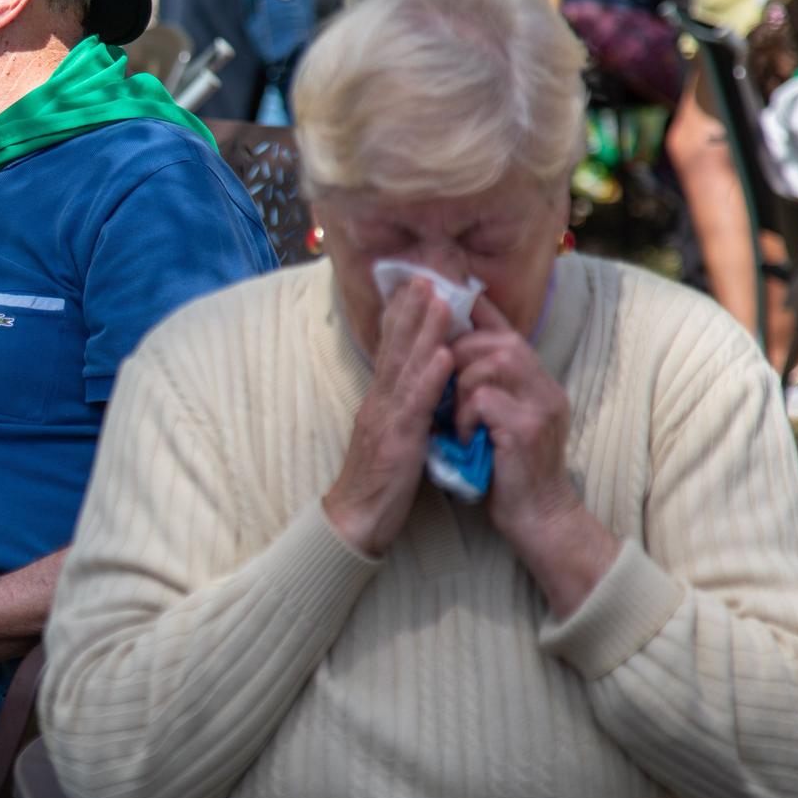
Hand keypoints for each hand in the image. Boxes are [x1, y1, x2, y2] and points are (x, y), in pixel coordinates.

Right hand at [322, 280, 454, 556]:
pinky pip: (414, 406)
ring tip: (439, 301)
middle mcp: (378, 402)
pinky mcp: (395, 441)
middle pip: (395, 349)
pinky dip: (428, 378)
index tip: (415, 285)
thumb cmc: (379, 483)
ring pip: (405, 368)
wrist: (355, 521)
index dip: (402, 317)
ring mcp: (384, 419)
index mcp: (380, 401)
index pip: (391, 351)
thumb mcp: (394, 437)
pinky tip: (441, 356)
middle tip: (426, 275)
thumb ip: (406, 409)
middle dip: (412, 311)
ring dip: (422, 332)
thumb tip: (425, 386)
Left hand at [450, 296, 616, 613]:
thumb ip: (485, 385)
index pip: (505, 327)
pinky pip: (483, 397)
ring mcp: (540, 404)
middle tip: (440, 385)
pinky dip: (463, 415)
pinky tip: (462, 438)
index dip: (472, 311)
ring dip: (459, 388)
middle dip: (457, 357)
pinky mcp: (527, 427)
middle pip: (496, 339)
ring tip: (454, 418)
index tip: (438, 304)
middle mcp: (544, 385)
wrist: (537, 517)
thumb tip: (445, 354)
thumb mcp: (497, 419)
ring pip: (488, 362)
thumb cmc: (507, 469)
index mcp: (536, 378)